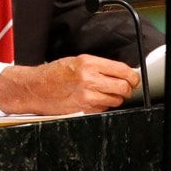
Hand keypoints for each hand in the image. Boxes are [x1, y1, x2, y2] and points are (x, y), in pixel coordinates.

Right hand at [0, 55, 140, 115]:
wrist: (36, 88)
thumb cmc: (54, 73)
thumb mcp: (77, 61)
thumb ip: (99, 66)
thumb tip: (120, 72)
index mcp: (89, 63)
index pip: (123, 70)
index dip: (133, 76)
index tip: (134, 78)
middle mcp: (89, 79)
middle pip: (123, 87)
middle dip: (127, 89)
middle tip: (124, 88)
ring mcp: (87, 96)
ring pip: (116, 100)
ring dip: (115, 98)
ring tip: (105, 94)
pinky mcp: (84, 109)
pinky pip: (104, 110)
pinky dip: (103, 106)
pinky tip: (94, 100)